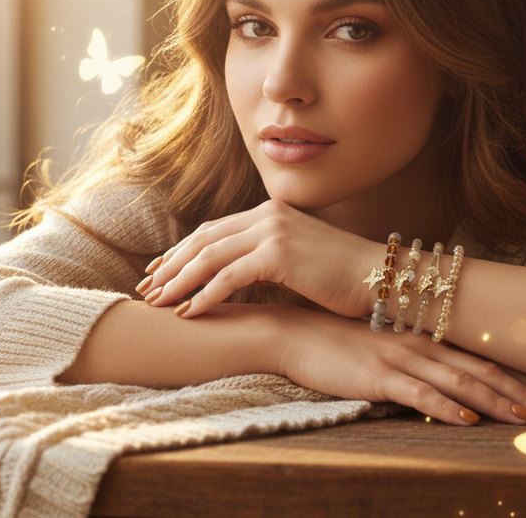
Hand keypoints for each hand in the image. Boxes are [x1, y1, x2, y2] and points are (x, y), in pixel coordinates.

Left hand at [137, 199, 376, 318]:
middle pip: (203, 239)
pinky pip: (229, 276)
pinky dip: (205, 294)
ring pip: (209, 256)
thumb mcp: (297, 259)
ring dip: (178, 281)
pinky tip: (189, 313)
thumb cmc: (342, 276)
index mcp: (269, 212)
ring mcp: (273, 231)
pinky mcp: (279, 254)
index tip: (157, 271)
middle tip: (145, 288)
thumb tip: (234, 278)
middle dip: (170, 265)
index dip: (180, 251)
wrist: (380, 277)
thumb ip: (266, 260)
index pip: (212, 230)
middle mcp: (266, 215)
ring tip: (158, 303)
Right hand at [277, 308, 525, 425]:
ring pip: (457, 381)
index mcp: (424, 339)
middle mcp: (418, 345)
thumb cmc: (338, 342)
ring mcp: (398, 358)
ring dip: (496, 399)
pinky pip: (416, 392)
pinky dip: (445, 406)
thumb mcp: (383, 348)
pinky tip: (466, 419)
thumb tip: (446, 385)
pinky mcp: (375, 374)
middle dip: (523, 392)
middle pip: (480, 370)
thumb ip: (415, 363)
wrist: (295, 332)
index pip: (481, 359)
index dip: (519, 378)